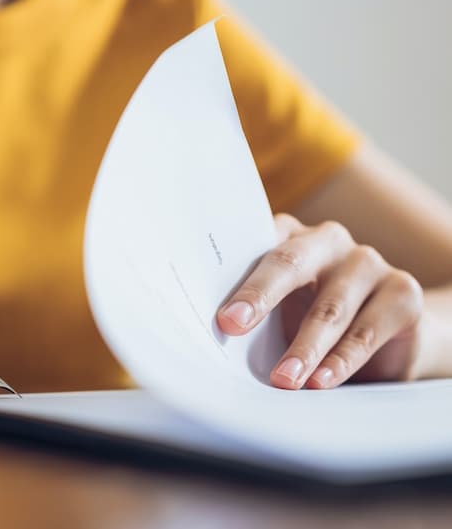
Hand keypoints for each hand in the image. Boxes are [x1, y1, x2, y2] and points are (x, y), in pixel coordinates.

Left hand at [216, 214, 423, 388]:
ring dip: (304, 347)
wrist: (386, 339)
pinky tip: (322, 381)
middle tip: (233, 327)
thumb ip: (252, 315)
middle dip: (260, 296)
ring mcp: (367, 262)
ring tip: (283, 379)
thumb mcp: (278, 314)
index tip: (220, 315)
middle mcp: (327, 240)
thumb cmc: (310, 320)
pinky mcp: (402, 292)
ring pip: (329, 306)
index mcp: (287, 236)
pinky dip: (342, 360)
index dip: (235, 277)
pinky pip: (367, 330)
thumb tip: (213, 340)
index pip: (254, 246)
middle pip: (290, 263)